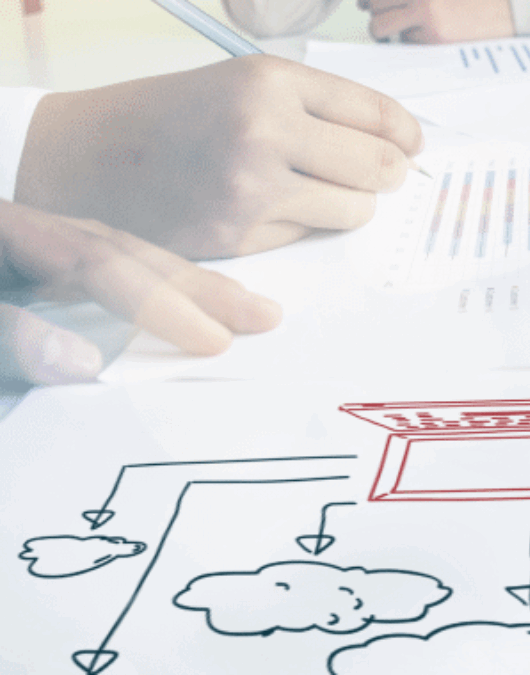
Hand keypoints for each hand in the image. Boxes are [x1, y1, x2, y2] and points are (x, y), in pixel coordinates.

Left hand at [0, 200, 280, 384]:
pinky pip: (109, 270)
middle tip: (264, 314)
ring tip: (244, 304)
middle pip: (130, 251)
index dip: (160, 302)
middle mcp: (32, 231)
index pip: (100, 262)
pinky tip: (188, 299)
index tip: (212, 340)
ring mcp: (32, 246)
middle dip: (200, 286)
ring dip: (189, 285)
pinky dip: (156, 286)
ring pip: (127, 257)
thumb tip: (83, 361)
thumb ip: (10, 332)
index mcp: (8, 228)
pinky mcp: (33, 267)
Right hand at [14, 55, 423, 259]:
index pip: (379, 115)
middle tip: (376, 174)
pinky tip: (262, 207)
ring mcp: (251, 190)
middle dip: (387, 174)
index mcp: (269, 82)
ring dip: (348, 204)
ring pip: (355, 210)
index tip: (412, 145)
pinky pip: (309, 236)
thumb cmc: (174, 116)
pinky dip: (300, 226)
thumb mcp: (246, 84)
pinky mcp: (239, 238)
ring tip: (310, 188)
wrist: (89, 157)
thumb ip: (320, 109)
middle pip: (381, 167)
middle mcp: (263, 132)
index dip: (407, 135)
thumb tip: (401, 145)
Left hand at [363, 0, 514, 42]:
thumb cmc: (482, 3)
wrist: (514, 13)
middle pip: (374, 3)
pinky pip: (406, 43)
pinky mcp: (435, 37)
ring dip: (385, 30)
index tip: (367, 3)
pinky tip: (427, 38)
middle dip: (375, 11)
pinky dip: (410, 42)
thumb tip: (382, 3)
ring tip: (399, 32)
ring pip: (381, 26)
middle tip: (384, 17)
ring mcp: (426, 14)